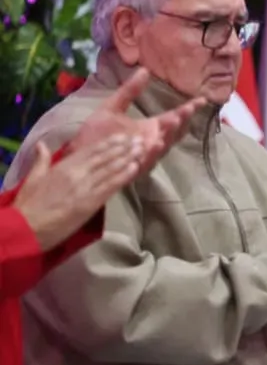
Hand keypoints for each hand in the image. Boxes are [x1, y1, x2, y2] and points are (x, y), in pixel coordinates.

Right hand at [14, 135, 142, 249]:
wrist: (27, 228)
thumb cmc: (28, 205)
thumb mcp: (32, 178)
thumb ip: (41, 160)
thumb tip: (42, 144)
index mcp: (63, 166)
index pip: (89, 151)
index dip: (108, 143)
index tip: (122, 137)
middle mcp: (77, 173)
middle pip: (104, 158)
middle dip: (123, 148)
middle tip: (139, 140)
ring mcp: (86, 188)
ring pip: (110, 169)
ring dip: (128, 159)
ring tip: (141, 150)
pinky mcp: (91, 203)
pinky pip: (111, 186)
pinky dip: (124, 176)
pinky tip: (135, 168)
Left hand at [69, 68, 204, 174]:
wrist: (78, 156)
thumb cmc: (95, 134)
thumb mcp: (111, 108)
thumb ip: (129, 91)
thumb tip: (144, 70)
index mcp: (149, 128)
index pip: (173, 117)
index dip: (187, 109)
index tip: (201, 99)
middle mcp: (152, 141)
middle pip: (173, 131)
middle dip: (181, 120)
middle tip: (186, 109)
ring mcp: (145, 155)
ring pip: (163, 145)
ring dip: (169, 134)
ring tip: (173, 120)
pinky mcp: (134, 168)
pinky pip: (146, 160)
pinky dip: (152, 152)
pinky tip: (156, 142)